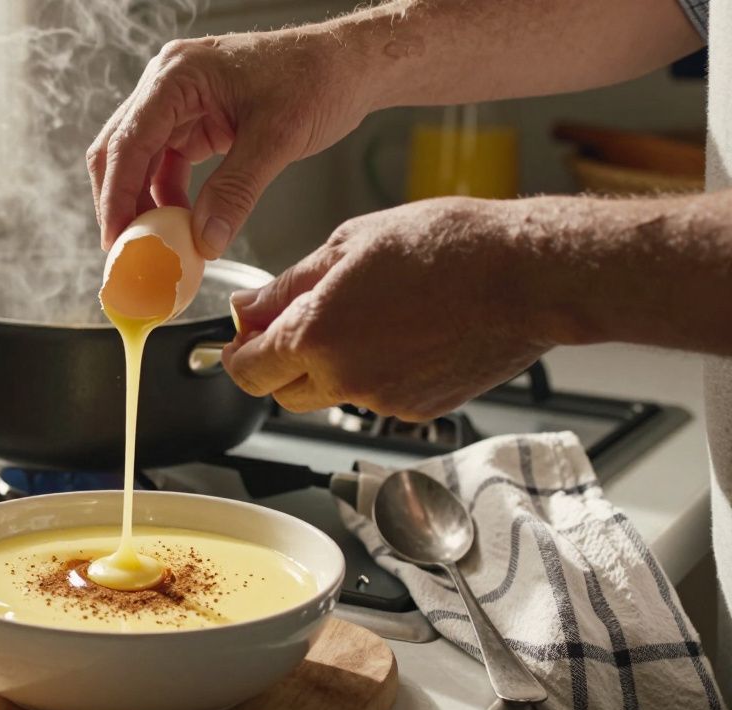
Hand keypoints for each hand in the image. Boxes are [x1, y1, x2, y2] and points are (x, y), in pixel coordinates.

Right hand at [87, 28, 372, 256]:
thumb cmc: (317, 78)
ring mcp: (179, 101)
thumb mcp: (277, 138)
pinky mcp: (195, 120)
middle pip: (119, 149)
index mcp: (178, 75)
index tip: (116, 239)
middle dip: (119, 202)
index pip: (128, 142)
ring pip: (139, 159)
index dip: (116, 195)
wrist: (348, 65)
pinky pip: (165, 162)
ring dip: (142, 202)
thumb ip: (236, 191)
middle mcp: (168, 83)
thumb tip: (204, 241)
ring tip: (152, 244)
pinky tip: (179, 223)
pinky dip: (166, 195)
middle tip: (125, 250)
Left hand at [222, 198, 553, 420]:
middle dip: (279, 361)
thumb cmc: (446, 247)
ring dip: (328, 365)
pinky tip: (402, 331)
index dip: (238, 352)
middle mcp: (344, 380)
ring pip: (330, 395)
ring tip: (365, 313)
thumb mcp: (348, 244)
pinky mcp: (419, 410)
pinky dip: (373, 372)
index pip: (246, 371)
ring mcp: (383, 401)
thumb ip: (288, 286)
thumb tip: (248, 308)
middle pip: (282, 392)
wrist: (526, 275)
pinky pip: (375, 397)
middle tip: (301, 318)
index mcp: (315, 336)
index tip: (244, 334)